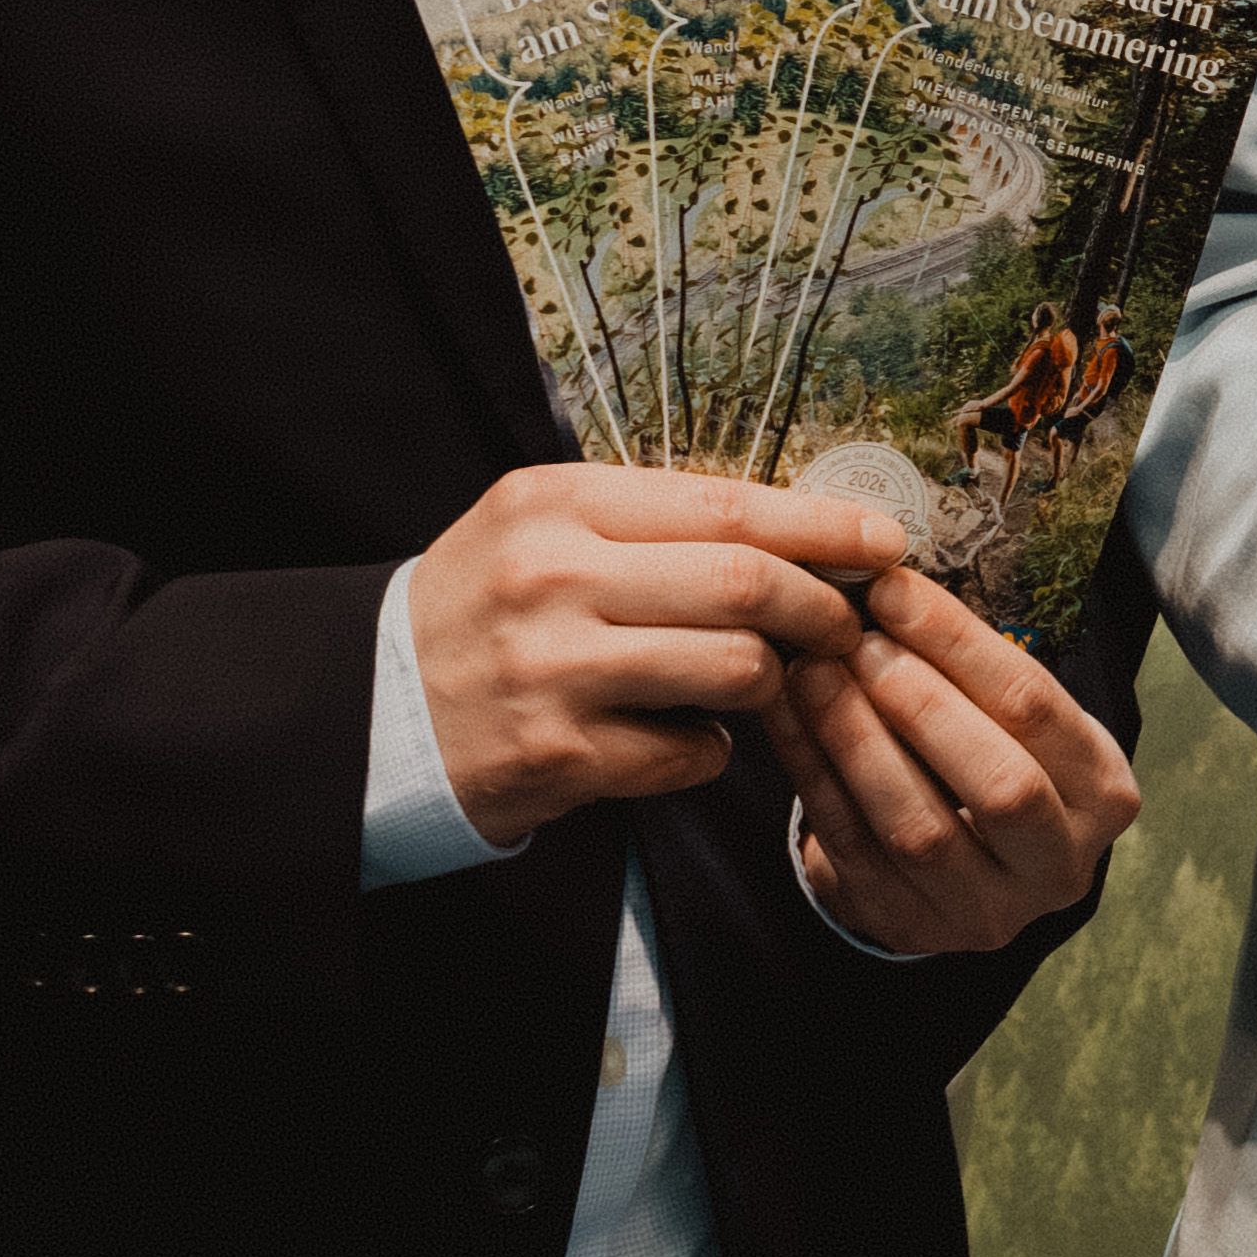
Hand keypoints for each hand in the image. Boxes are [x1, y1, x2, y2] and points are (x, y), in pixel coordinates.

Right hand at [413, 462, 902, 847]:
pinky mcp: (557, 753)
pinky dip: (711, 751)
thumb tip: (795, 528)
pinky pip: (692, 753)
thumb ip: (650, 522)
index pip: (726, 503)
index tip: (885, 541)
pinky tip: (685, 739)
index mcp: (556, 503)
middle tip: (849, 624)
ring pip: (735, 670)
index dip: (823, 525)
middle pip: (748, 583)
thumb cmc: (482, 612)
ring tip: (757, 683)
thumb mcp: (541, 531)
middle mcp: (552, 576)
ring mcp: (553, 668)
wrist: (371, 711)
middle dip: (823, 607)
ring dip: (771, 683)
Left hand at [777, 570, 1137, 956]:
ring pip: (919, 829)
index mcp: (1103, 794)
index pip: (1035, 709)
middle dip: (919, 704)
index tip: (891, 590)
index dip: (958, 645)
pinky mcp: (911, 926)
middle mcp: (1060, 865)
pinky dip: (814, 776)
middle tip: (855, 643)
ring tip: (811, 674)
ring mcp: (987, 910)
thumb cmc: (992, 758)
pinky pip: (853, 849)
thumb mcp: (1012, 717)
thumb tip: (881, 585)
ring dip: (856, 741)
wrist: (971, 864)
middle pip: (999, 785)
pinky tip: (787, 718)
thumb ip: (968, 667)